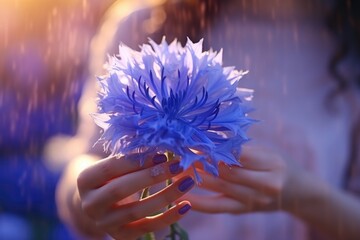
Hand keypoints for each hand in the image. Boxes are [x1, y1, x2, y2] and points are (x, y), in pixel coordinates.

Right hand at [76, 153, 193, 239]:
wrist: (100, 205)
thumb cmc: (112, 176)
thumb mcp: (113, 164)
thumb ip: (131, 154)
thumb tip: (160, 142)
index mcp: (85, 180)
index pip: (110, 168)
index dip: (136, 161)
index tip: (161, 154)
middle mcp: (90, 204)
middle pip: (121, 190)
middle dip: (152, 176)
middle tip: (178, 165)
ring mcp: (105, 223)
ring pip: (137, 211)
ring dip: (166, 196)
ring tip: (187, 182)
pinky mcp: (121, 236)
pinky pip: (148, 227)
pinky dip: (169, 217)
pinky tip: (186, 205)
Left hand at [184, 146, 303, 213]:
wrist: (299, 193)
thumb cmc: (280, 165)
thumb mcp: (267, 151)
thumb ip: (243, 148)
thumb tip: (209, 140)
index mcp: (272, 163)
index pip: (239, 154)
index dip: (215, 147)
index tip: (195, 140)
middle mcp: (266, 184)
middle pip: (227, 171)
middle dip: (201, 161)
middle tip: (180, 152)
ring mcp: (254, 200)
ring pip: (220, 187)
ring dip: (195, 178)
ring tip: (176, 169)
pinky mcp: (244, 210)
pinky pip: (219, 207)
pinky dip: (200, 203)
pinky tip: (183, 197)